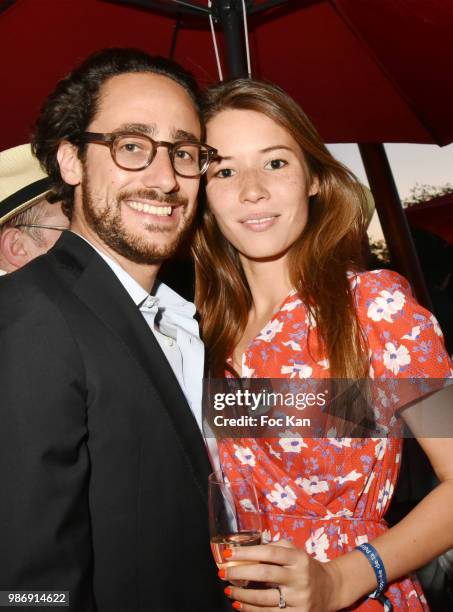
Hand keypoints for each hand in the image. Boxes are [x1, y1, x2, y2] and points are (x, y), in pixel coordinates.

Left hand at [219, 539, 341, 610]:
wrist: (330, 589)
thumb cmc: (305, 567)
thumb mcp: (295, 551)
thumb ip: (275, 547)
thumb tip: (248, 548)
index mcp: (298, 558)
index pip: (269, 553)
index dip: (247, 553)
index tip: (228, 554)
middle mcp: (300, 578)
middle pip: (264, 575)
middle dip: (239, 574)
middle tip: (223, 573)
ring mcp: (299, 599)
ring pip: (265, 599)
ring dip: (242, 596)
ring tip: (229, 591)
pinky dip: (251, 611)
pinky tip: (240, 605)